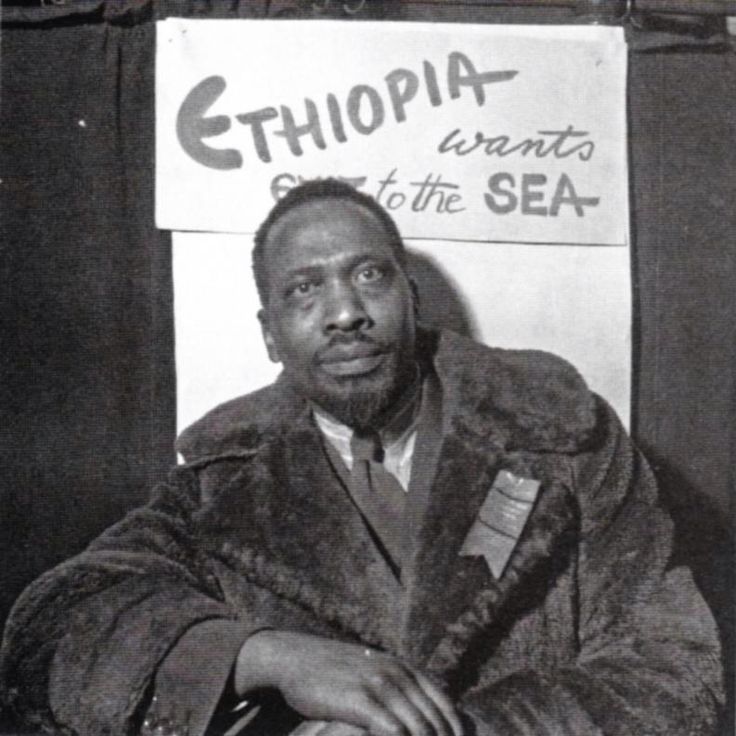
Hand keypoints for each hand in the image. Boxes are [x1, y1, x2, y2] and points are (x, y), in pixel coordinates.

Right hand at [235, 631, 462, 735]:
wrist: (297, 657)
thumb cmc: (335, 672)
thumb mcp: (373, 672)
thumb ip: (397, 688)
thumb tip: (420, 714)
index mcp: (405, 668)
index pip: (444, 706)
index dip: (455, 734)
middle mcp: (397, 673)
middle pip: (435, 721)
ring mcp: (379, 684)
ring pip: (419, 728)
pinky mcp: (360, 699)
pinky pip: (393, 731)